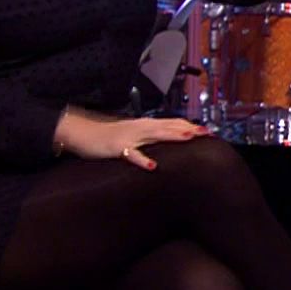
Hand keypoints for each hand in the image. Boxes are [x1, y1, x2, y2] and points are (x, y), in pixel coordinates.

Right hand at [55, 109, 212, 170]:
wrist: (82, 133)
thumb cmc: (108, 137)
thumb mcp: (132, 135)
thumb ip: (148, 138)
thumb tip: (166, 141)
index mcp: (145, 125)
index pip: (172, 123)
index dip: (190, 126)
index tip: (208, 131)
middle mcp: (140, 128)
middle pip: (169, 127)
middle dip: (189, 129)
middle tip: (208, 133)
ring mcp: (129, 137)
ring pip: (155, 135)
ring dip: (173, 136)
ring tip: (190, 138)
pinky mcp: (118, 148)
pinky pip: (131, 155)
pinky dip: (142, 160)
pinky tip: (153, 166)